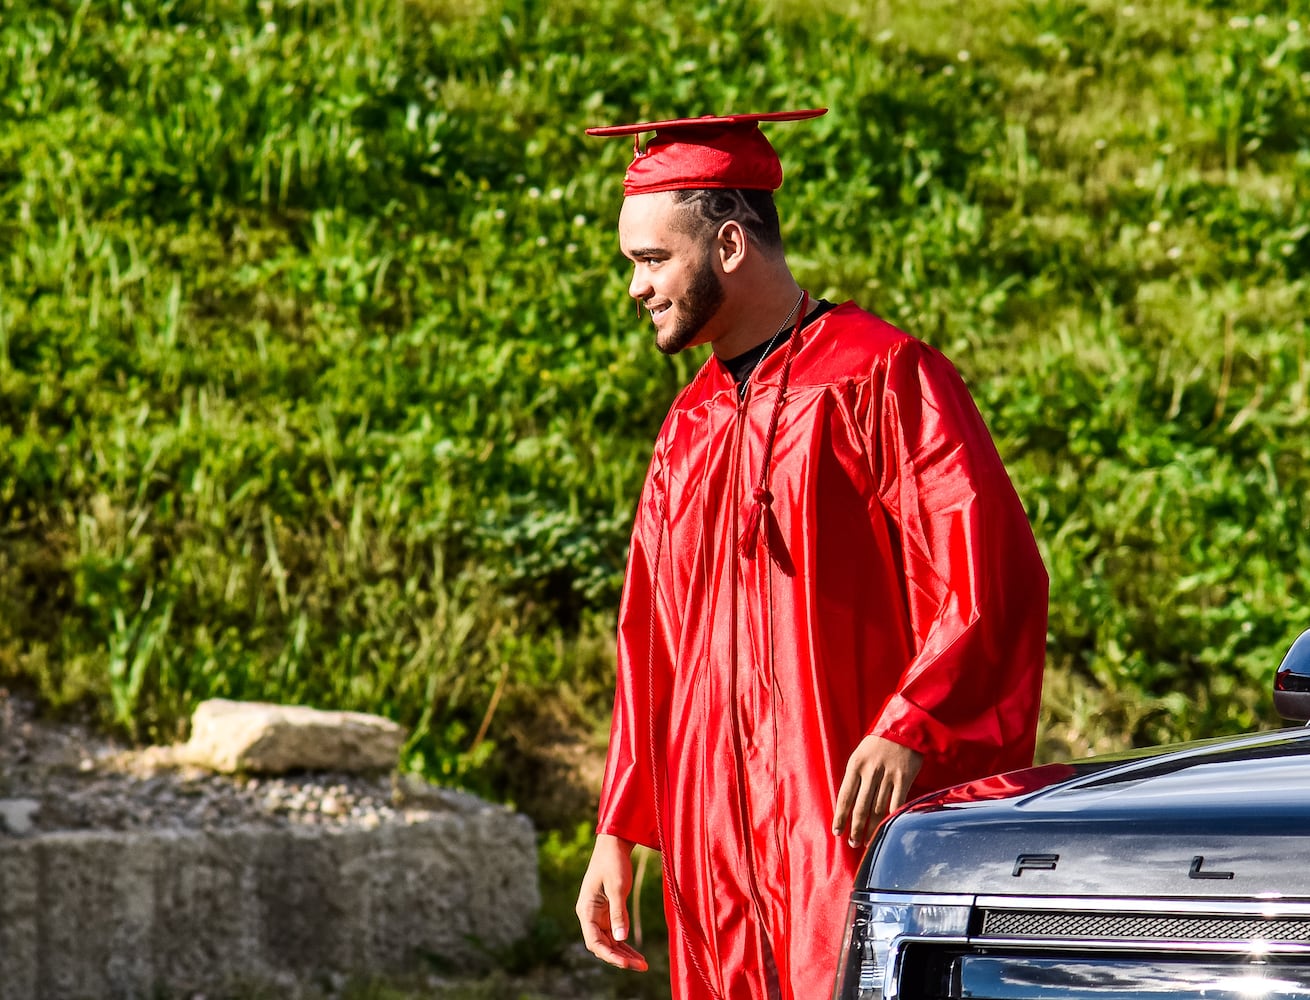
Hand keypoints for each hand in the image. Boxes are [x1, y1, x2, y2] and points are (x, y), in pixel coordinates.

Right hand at [575, 833, 649, 970]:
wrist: (613, 844)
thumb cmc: (613, 862)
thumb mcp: (617, 887)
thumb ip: (618, 913)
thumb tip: (621, 939)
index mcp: (586, 910)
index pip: (594, 942)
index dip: (610, 956)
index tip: (626, 963)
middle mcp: (589, 916)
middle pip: (602, 946)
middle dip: (620, 958)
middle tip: (641, 967)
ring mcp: (598, 916)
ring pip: (609, 942)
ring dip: (624, 954)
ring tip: (642, 965)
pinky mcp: (607, 912)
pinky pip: (615, 934)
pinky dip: (624, 944)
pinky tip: (637, 954)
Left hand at [832, 736, 923, 847]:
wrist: (903, 727)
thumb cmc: (879, 743)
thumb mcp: (861, 755)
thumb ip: (856, 776)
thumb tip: (849, 803)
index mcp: (855, 765)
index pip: (844, 797)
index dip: (840, 817)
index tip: (837, 832)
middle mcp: (870, 771)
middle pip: (860, 807)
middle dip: (855, 829)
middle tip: (853, 843)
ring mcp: (887, 775)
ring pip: (878, 809)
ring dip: (872, 829)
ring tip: (868, 842)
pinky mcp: (904, 778)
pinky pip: (897, 804)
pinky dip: (891, 818)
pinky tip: (887, 829)